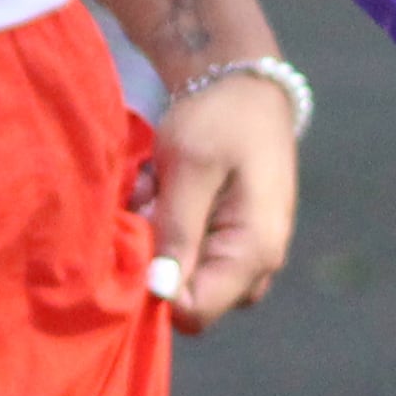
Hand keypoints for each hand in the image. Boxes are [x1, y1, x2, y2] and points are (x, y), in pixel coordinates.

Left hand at [148, 68, 297, 334]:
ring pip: (186, 276)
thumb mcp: (190, 167)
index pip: (195, 312)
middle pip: (189, 298)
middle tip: (151, 205)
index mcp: (255, 251)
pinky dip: (170, 228)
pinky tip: (167, 189)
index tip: (136, 239)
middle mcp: (259, 265)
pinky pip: (192, 255)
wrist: (243, 84)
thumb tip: (159, 292)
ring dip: (162, 240)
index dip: (155, 288)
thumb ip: (177, 232)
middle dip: (158, 260)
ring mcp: (248, 254)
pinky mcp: (234, 240)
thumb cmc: (220, 119)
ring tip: (159, 190)